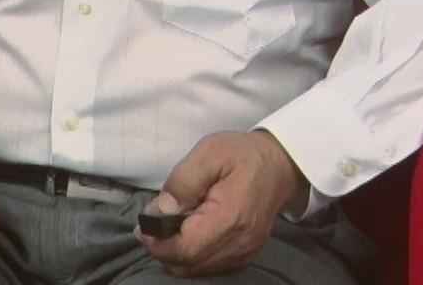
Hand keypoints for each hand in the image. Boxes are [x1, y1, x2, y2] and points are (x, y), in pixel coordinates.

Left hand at [137, 129, 307, 277]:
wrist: (279, 165)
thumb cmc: (242, 154)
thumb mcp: (209, 153)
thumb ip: (182, 182)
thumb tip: (159, 211)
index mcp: (229, 218)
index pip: (186, 249)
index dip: (158, 243)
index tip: (142, 227)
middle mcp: (238, 244)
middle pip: (189, 265)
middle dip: (163, 250)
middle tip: (149, 227)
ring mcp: (244, 253)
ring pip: (198, 270)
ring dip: (176, 254)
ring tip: (164, 228)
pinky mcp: (245, 255)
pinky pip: (211, 266)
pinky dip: (192, 256)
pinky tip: (185, 233)